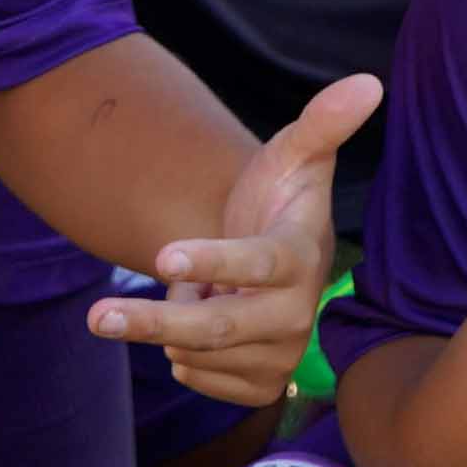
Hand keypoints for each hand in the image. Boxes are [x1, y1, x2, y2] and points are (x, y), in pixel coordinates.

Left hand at [94, 73, 382, 406]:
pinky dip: (182, 359)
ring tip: (187, 295)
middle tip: (97, 315)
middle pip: (219, 327)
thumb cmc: (278, 196)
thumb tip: (369, 81)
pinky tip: (193, 333)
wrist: (271, 251)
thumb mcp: (295, 153)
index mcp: (304, 256)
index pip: (259, 264)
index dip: (214, 262)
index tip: (161, 257)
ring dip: (169, 326)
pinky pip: (200, 381)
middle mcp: (299, 314)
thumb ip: (324, 121)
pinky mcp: (262, 385)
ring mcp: (283, 354)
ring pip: (199, 356)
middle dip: (155, 322)